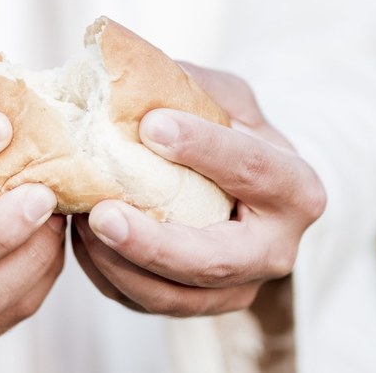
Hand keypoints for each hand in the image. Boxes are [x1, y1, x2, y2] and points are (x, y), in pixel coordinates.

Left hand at [70, 63, 325, 316]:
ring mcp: (237, 287)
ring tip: (80, 220)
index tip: (152, 126)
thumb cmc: (232, 130)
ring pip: (174, 296)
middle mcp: (275, 250)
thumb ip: (189, 85)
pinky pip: (145, 302)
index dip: (205, 149)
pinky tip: (81, 239)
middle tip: (101, 214)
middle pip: (214, 259)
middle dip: (154, 243)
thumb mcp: (226, 96)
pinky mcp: (197, 306)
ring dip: (118, 263)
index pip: (254, 170)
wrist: (246, 186)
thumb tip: (125, 69)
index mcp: (295, 188)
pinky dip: (107, 274)